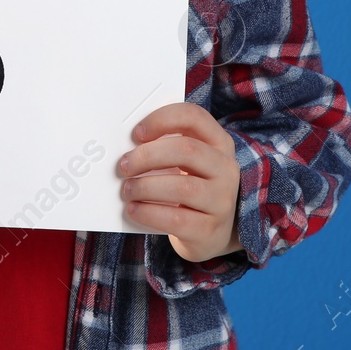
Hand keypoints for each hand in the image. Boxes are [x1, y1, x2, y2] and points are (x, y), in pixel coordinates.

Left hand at [118, 102, 241, 263]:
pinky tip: (134, 209)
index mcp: (219, 143)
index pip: (194, 117)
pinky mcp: (209, 230)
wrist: (210, 232)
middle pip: (187, 150)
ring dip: (146, 186)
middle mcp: (226, 169)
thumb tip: (127, 145)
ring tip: (127, 189)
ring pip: (183, 187)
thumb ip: (166, 147)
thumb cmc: (190, 187)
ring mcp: (222, 201)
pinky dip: (148, 213)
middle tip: (124, 165)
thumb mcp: (186, 163)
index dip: (162, 119)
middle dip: (148, 155)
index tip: (136, 133)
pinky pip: (176, 219)